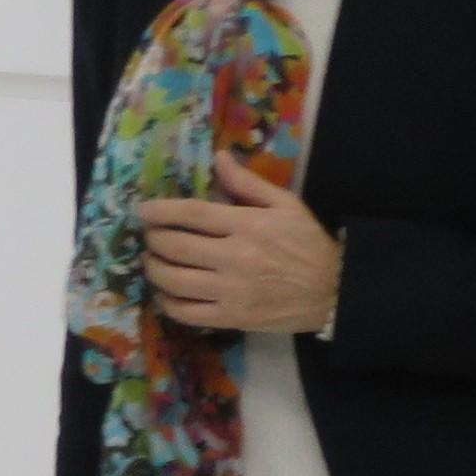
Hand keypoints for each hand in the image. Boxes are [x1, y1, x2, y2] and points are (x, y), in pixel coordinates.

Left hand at [139, 157, 339, 333]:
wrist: (333, 291)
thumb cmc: (307, 244)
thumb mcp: (285, 205)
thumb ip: (247, 183)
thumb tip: (217, 157)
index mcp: (248, 225)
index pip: (192, 214)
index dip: (160, 211)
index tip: (142, 210)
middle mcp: (236, 258)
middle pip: (175, 247)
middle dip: (152, 239)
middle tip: (148, 236)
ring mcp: (231, 291)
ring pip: (173, 281)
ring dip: (153, 269)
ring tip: (152, 261)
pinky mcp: (231, 318)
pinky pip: (185, 312)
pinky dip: (166, 302)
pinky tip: (165, 292)